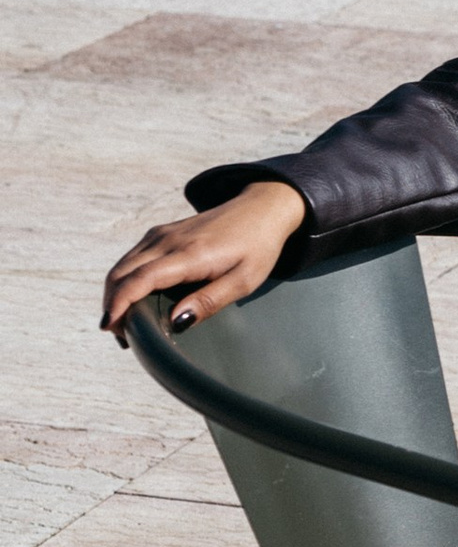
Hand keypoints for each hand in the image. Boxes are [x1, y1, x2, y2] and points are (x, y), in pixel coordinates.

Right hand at [102, 181, 307, 342]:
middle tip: (122, 337)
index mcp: (189, 254)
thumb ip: (209, 301)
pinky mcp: (161, 234)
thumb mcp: (244, 280)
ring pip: (122, 266)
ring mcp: (161, 235)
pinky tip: (132, 301)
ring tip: (125, 325)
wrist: (261, 208)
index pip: (140, 279)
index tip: (108, 327)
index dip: (119, 304)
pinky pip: (132, 259)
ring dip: (115, 295)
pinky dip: (124, 281)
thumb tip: (175, 322)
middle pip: (121, 274)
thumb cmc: (257, 247)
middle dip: (112, 306)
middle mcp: (167, 241)